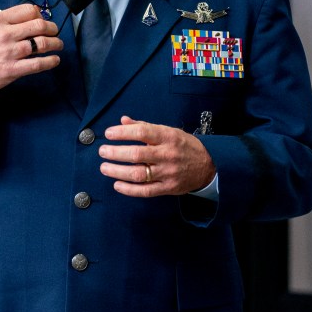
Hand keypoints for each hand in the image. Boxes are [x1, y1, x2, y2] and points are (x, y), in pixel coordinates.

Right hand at [0, 3, 62, 94]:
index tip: (43, 20)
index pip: (29, 10)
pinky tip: (55, 60)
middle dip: (53, 28)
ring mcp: (9, 52)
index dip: (41, 15)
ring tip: (58, 45)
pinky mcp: (12, 70)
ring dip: (56, 43)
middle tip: (55, 32)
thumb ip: (10, 21)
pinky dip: (51, 61)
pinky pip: (38, 64)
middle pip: (39, 26)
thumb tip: (36, 16)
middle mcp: (5, 34)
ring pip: (42, 44)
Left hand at [99, 115, 216, 196]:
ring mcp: (168, 172)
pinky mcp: (168, 188)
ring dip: (118, 171)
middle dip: (115, 153)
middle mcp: (168, 154)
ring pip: (138, 174)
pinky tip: (117, 184)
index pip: (142, 132)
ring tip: (104, 168)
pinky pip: (145, 191)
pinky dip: (129, 189)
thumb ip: (145, 126)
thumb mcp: (169, 131)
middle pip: (137, 154)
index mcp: (168, 137)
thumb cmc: (185, 146)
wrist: (209, 165)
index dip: (122, 133)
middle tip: (102, 151)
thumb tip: (123, 120)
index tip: (108, 134)